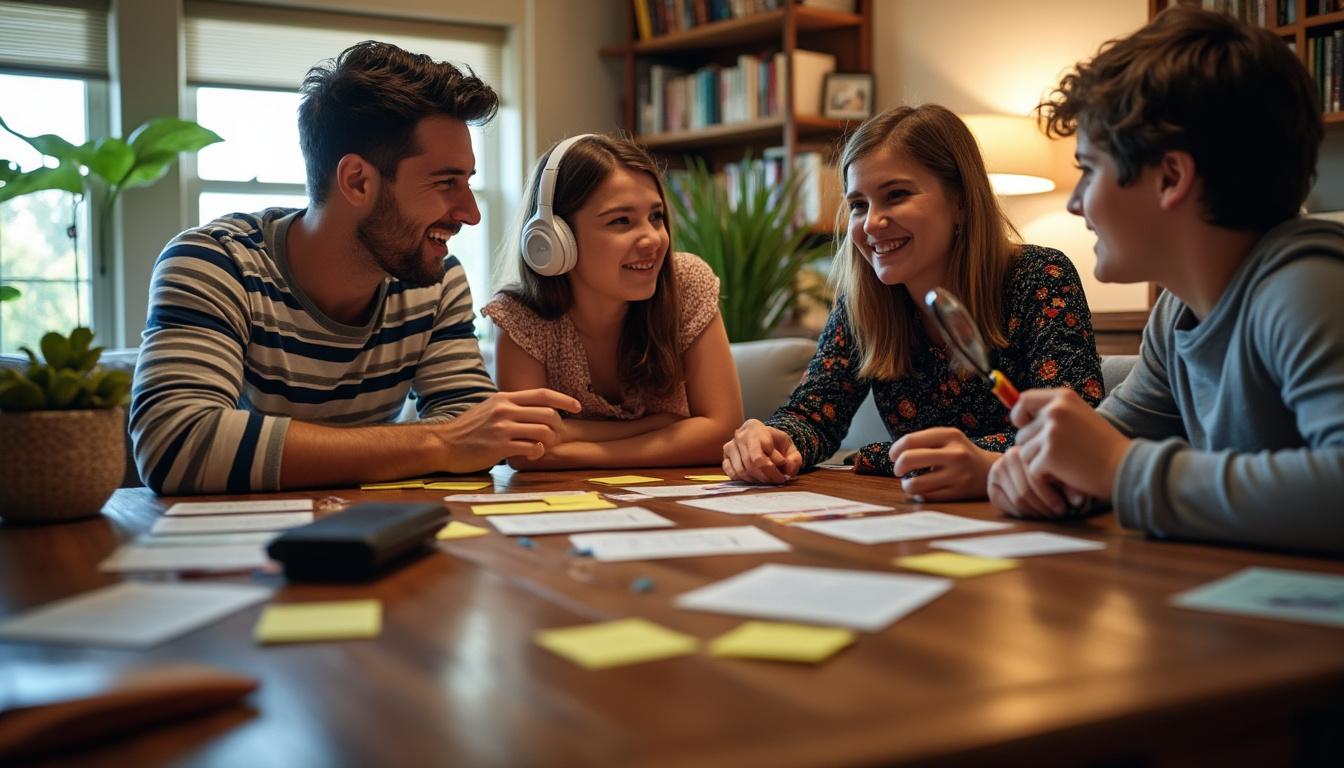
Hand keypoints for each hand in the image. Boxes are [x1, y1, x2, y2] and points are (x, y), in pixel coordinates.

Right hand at [436, 388, 580, 472]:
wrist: (442, 444)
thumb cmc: (467, 430)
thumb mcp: (489, 408)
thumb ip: (511, 407)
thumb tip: (535, 408)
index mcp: (504, 398)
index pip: (542, 393)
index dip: (564, 399)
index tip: (577, 406)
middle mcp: (505, 409)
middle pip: (548, 413)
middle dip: (558, 427)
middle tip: (555, 437)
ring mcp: (502, 427)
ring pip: (542, 431)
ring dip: (549, 442)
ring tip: (542, 448)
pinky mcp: (499, 446)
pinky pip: (530, 448)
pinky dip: (537, 453)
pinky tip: (530, 455)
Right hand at [722, 419, 802, 483]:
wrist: (762, 439)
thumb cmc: (775, 443)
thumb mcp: (790, 447)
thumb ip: (794, 459)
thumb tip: (787, 469)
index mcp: (755, 428)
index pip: (762, 455)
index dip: (773, 469)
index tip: (783, 474)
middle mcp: (740, 435)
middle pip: (751, 464)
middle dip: (767, 477)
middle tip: (777, 481)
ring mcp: (730, 446)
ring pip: (742, 471)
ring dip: (758, 481)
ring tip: (768, 480)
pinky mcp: (725, 458)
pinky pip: (733, 474)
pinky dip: (745, 481)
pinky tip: (756, 479)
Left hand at [888, 427, 998, 500]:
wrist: (992, 471)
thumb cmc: (961, 454)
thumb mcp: (949, 439)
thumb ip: (924, 442)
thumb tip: (894, 454)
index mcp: (950, 435)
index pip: (910, 441)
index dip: (895, 450)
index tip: (893, 456)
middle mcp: (955, 454)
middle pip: (908, 459)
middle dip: (897, 467)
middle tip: (899, 470)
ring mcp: (957, 475)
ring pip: (914, 484)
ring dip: (907, 485)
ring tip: (910, 483)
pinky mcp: (959, 493)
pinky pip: (926, 496)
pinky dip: (919, 494)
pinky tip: (923, 490)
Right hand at [988, 446, 1087, 517]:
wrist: (1029, 468)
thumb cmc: (1052, 470)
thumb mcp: (1063, 475)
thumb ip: (1071, 486)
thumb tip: (1078, 502)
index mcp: (1028, 448)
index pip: (1036, 479)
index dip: (1051, 498)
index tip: (1064, 510)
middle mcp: (1008, 456)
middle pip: (1025, 492)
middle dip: (1044, 507)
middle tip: (1057, 516)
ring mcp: (997, 470)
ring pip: (1017, 500)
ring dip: (1035, 512)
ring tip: (1049, 515)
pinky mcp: (992, 487)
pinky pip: (1008, 505)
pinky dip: (1023, 513)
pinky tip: (1035, 513)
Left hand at [1010, 388, 1129, 499]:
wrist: (1127, 467)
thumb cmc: (1104, 447)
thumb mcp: (1081, 417)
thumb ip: (1055, 415)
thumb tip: (1019, 421)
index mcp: (1063, 397)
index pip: (1024, 400)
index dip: (1019, 415)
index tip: (1023, 426)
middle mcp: (1055, 410)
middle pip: (1022, 434)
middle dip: (1034, 449)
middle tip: (1059, 457)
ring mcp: (1051, 433)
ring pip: (1024, 453)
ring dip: (1039, 464)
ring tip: (1065, 465)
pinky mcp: (1049, 455)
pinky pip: (1032, 470)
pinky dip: (1046, 477)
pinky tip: (1066, 475)